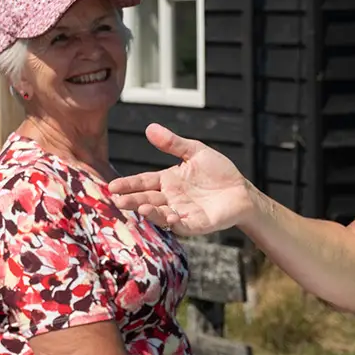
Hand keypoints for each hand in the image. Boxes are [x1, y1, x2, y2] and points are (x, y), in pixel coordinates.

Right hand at [106, 124, 255, 235]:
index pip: (143, 182)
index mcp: (168, 181)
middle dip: (132, 200)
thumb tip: (150, 128)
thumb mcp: (195, 152)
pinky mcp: (195, 224)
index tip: (112, 186)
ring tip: (140, 207)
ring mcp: (181, 212)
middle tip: (117, 200)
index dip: (128, 184)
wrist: (242, 191)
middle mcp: (171, 198)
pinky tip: (169, 216)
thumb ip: (173, 143)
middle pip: (147, 199)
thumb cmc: (219, 172)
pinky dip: (173, 222)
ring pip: (160, 214)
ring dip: (150, 212)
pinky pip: (181, 226)